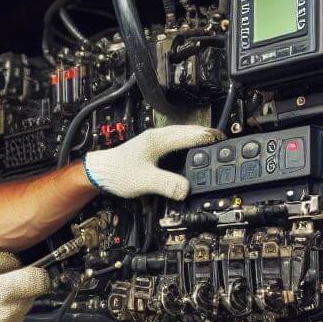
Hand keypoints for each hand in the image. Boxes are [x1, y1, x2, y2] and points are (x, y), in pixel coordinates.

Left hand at [83, 125, 222, 200]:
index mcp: (159, 140)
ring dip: (197, 140)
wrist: (98, 173)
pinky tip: (189, 154)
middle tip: (223, 143)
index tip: (224, 141)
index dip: (209, 138)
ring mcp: (154, 141)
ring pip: (182, 136)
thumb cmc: (116, 173)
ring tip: (211, 146)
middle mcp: (157, 136)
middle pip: (189, 132)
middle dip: (207, 137)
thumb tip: (186, 189)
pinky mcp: (151, 148)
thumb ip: (167, 185)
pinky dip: (186, 146)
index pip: (191, 134)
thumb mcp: (145, 181)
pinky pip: (175, 143)